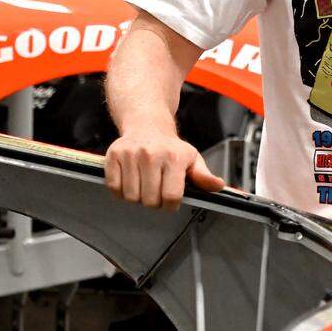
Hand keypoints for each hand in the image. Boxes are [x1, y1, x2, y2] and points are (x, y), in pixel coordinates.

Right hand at [104, 130, 224, 209]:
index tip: (170, 200)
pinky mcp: (113, 155)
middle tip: (156, 190)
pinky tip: (130, 180)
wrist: (147, 125)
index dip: (171, 205)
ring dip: (137, 197)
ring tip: (144, 184)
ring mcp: (131, 154)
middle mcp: (151, 154)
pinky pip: (114, 188)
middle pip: (150, 200)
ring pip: (131, 197)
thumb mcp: (192, 159)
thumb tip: (218, 185)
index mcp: (174, 157)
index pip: (171, 197)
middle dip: (154, 202)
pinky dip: (120, 191)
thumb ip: (203, 176)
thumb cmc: (171, 147)